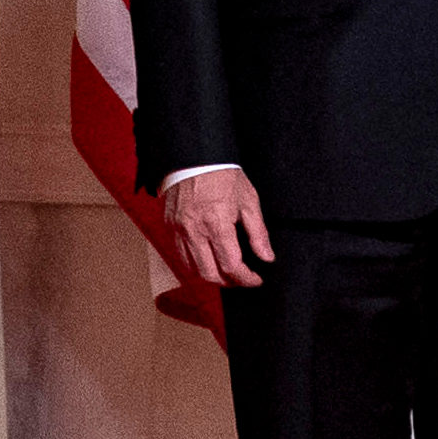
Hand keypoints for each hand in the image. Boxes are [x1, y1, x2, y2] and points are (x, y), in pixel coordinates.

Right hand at [160, 163, 271, 292]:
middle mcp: (195, 231)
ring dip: (211, 276)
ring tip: (226, 271)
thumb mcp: (248, 200)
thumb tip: (267, 257)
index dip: (246, 278)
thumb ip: (258, 233)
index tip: (256, 279)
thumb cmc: (222, 175)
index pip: (231, 266)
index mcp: (217, 224)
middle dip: (229, 282)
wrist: (194, 156)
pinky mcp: (170, 228)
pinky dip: (194, 265)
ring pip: (192, 270)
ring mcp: (179, 230)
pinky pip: (180, 257)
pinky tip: (207, 260)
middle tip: (242, 277)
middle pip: (210, 274)